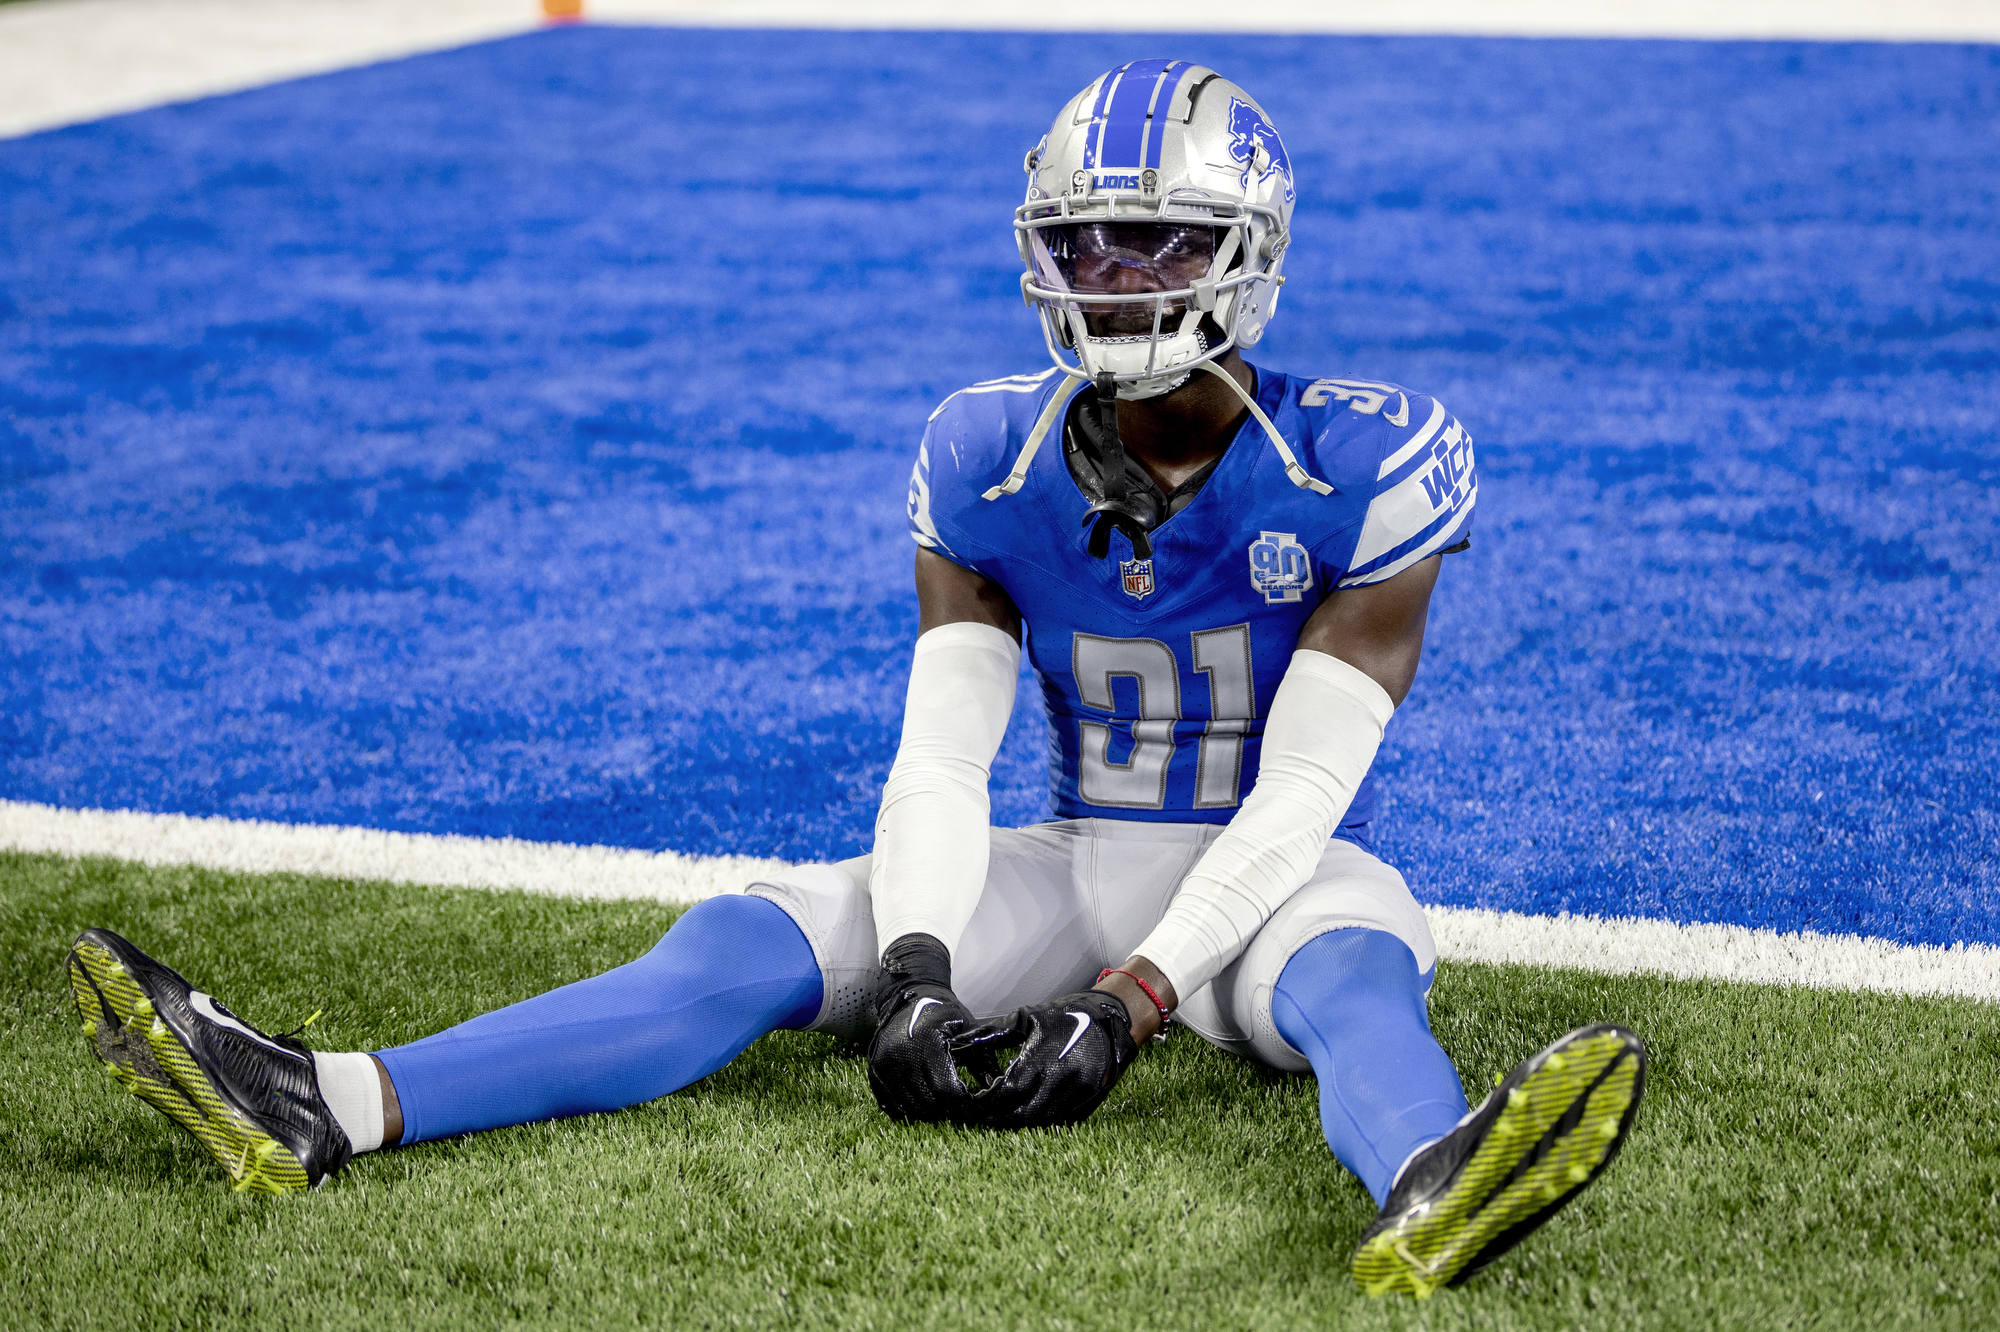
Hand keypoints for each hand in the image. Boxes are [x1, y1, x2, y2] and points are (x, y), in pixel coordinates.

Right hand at [866, 934, 995, 1122]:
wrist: (910, 996)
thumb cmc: (944, 1013)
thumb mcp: (967, 1030)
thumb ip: (982, 1059)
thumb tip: (996, 1088)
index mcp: (928, 1042)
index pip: (946, 1089)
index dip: (962, 1106)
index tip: (972, 1113)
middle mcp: (902, 1053)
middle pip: (928, 1102)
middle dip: (946, 1110)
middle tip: (957, 1108)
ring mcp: (885, 1062)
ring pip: (910, 1105)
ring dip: (927, 1110)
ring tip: (940, 1105)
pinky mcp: (875, 1068)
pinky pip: (891, 1102)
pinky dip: (907, 1107)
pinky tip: (921, 1102)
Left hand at [952, 990, 1138, 1129]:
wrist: (1111, 1017)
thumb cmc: (1064, 1014)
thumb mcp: (1025, 1018)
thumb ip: (990, 1034)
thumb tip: (957, 1043)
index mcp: (1042, 1058)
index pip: (1006, 1092)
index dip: (986, 1100)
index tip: (972, 1100)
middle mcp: (1062, 1079)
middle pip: (1021, 1113)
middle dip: (997, 1117)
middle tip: (980, 1115)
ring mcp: (1078, 1093)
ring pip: (1040, 1122)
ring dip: (1018, 1122)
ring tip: (1000, 1116)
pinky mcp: (1089, 1101)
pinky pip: (1060, 1121)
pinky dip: (1041, 1121)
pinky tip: (1028, 1113)